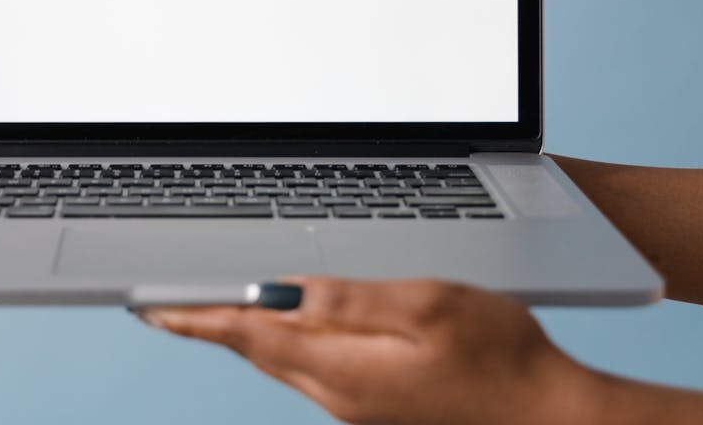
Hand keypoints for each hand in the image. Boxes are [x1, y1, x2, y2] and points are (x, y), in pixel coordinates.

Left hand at [136, 277, 598, 424]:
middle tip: (165, 302)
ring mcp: (357, 407)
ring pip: (279, 362)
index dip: (195, 316)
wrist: (551, 418)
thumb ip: (351, 298)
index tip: (150, 306)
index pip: (247, 334)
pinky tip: (284, 328)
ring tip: (209, 308)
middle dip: (207, 324)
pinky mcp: (375, 408)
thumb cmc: (504, 359)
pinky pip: (309, 372)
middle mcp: (340, 395)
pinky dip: (281, 346)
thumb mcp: (430, 305)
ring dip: (242, 334)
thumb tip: (284, 290)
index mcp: (345, 367)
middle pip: (255, 350)